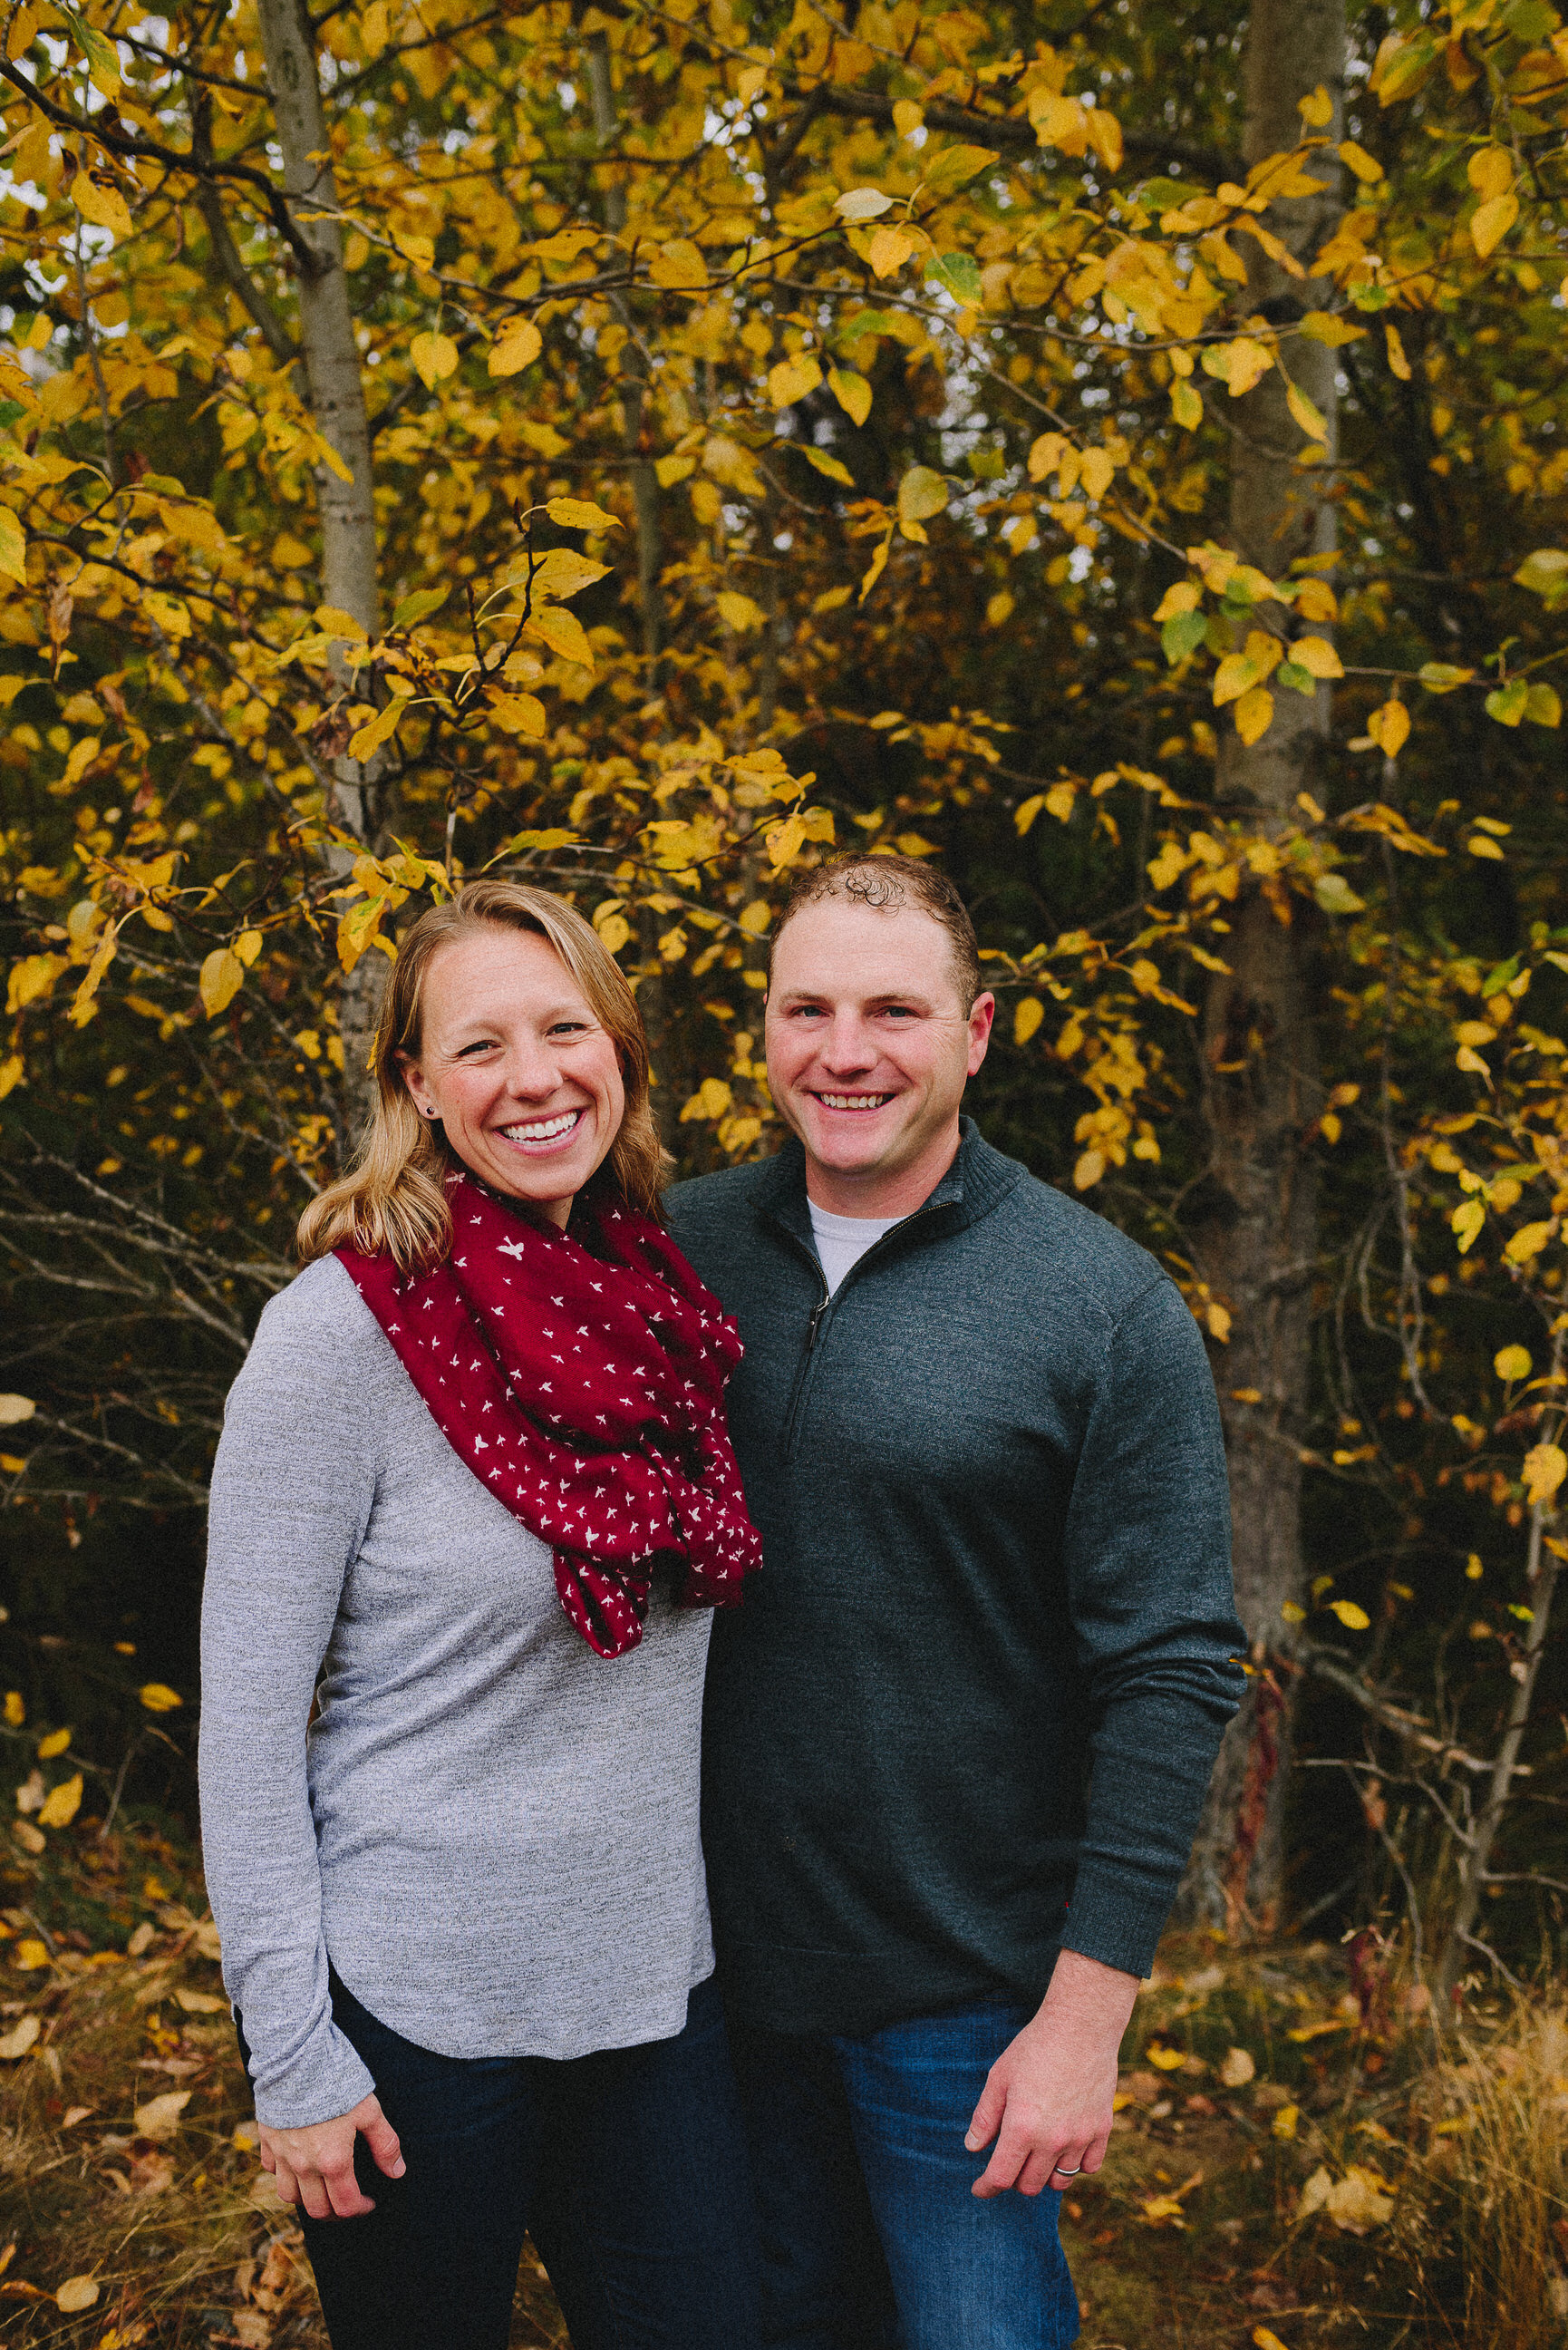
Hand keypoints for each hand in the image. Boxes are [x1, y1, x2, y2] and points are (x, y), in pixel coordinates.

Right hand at [258, 2091, 403, 2220]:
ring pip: (290, 2196)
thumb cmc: (336, 2081)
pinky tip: (297, 2163)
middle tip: (348, 2200)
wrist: (295, 2058)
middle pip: (317, 2209)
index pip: (346, 2205)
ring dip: (307, 2198)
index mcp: (333, 2161)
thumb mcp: (369, 2109)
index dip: (362, 2209)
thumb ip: (385, 2143)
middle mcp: (305, 2165)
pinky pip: (272, 2170)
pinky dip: (284, 2174)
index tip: (370, 2202)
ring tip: (322, 2188)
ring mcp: (283, 2155)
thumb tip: (397, 2172)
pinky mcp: (267, 2140)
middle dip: (336, 2212)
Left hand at [964, 1949, 1138, 2198]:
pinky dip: (1075, 2166)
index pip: (1001, 2177)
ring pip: (1060, 2181)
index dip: (987, 2187)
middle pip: (1030, 2185)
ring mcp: (1081, 2137)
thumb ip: (985, 2117)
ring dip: (1044, 2176)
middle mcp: (1052, 2139)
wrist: (1081, 2027)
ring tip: (1036, 2157)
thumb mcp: (999, 2077)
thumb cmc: (1035, 2048)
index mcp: (1022, 2127)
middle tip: (1008, 2162)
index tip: (979, 2188)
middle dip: (1014, 2180)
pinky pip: (1089, 2167)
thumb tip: (972, 2148)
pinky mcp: (1102, 2130)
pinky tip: (1065, 2149)